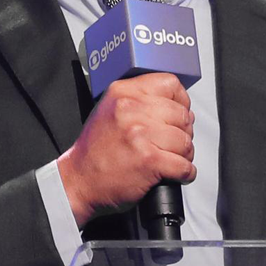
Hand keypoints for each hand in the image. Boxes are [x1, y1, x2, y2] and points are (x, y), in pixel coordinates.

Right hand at [56, 72, 195, 226]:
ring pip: (185, 141)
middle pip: (182, 114)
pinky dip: (185, 173)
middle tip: (173, 143)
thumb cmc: (95, 150)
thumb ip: (139, 100)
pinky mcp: (148, 160)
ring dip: (184, 154)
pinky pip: (183, 165)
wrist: (79, 181)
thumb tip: (176, 105)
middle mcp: (131, 109)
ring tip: (171, 159)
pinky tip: (174, 174)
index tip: (179, 113)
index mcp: (123, 92)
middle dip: (183, 132)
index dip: (181, 101)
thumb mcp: (110, 109)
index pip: (170, 84)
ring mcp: (140, 134)